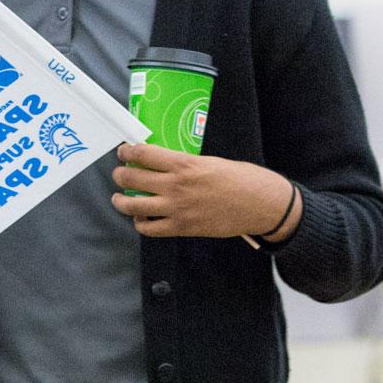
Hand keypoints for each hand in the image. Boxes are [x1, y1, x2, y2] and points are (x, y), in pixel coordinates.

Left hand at [111, 144, 295, 239]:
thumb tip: (161, 162)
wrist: (264, 205)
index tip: (124, 153)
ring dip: (120, 201)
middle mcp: (176, 186)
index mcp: (185, 164)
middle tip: (119, 173)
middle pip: (131, 178)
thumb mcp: (211, 161)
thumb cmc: (243, 180)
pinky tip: (141, 218)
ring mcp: (177, 209)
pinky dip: (140, 223)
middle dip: (120, 175)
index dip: (127, 153)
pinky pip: (149, 229)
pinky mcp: (183, 228)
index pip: (143, 154)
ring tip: (119, 198)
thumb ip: (184, 163)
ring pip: (132, 205)